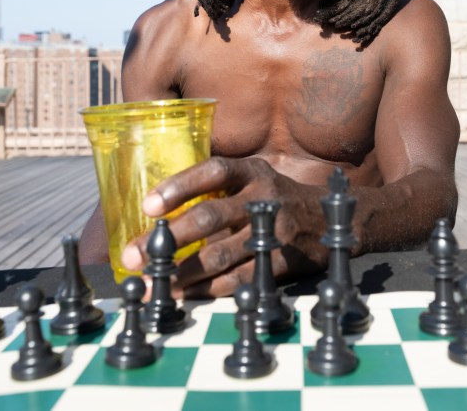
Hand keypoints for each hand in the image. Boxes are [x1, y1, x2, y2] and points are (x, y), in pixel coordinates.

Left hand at [120, 156, 327, 297]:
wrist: (332, 221)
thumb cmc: (276, 199)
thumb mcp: (253, 180)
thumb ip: (216, 190)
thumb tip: (157, 215)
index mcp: (252, 172)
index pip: (213, 171)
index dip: (180, 186)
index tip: (147, 206)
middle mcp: (263, 197)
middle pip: (211, 217)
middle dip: (167, 239)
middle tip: (133, 256)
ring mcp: (275, 231)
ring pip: (221, 255)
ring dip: (181, 272)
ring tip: (151, 284)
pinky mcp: (282, 262)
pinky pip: (238, 279)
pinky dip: (207, 290)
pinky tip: (183, 295)